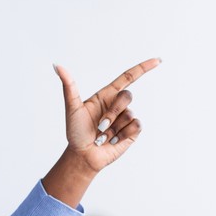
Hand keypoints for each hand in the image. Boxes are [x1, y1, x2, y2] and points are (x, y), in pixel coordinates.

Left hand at [54, 58, 159, 174]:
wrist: (83, 155)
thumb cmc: (76, 132)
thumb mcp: (72, 108)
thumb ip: (69, 86)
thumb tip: (57, 65)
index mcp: (106, 95)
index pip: (128, 77)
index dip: (143, 68)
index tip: (158, 60)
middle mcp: (118, 105)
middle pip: (127, 96)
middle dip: (113, 112)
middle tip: (100, 126)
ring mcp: (126, 118)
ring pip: (129, 114)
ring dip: (114, 128)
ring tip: (102, 136)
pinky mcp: (132, 131)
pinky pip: (136, 125)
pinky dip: (122, 134)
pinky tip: (113, 141)